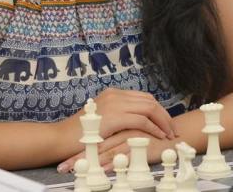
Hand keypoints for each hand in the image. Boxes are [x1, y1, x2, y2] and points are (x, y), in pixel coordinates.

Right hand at [55, 89, 177, 170]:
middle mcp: (114, 95)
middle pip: (149, 101)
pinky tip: (159, 136)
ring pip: (149, 108)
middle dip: (164, 115)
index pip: (142, 97)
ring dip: (163, 121)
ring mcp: (114, 104)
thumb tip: (131, 122)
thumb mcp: (99, 120)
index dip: (157, 109)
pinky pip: (142, 120)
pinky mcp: (114, 117)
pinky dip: (154, 128)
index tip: (165, 122)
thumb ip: (114, 116)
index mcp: (112, 94)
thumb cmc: (77, 134)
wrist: (60, 138)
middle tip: (173, 129)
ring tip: (169, 134)